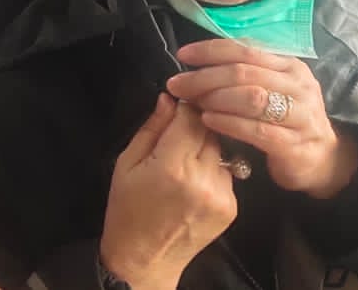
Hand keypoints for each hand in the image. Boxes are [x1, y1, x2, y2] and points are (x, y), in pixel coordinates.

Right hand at [100, 94, 237, 289]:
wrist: (144, 258)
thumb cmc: (126, 209)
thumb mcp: (126, 163)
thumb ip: (151, 129)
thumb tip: (168, 99)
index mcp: (172, 166)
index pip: (192, 118)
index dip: (186, 105)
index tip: (179, 101)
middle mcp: (202, 178)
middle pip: (211, 130)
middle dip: (197, 123)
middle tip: (181, 126)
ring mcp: (221, 195)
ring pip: (222, 150)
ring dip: (207, 145)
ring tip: (186, 157)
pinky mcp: (231, 207)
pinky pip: (226, 172)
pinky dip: (213, 168)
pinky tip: (194, 180)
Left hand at [166, 40, 357, 199]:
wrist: (321, 159)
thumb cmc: (285, 120)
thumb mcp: (269, 90)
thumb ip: (242, 75)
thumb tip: (196, 65)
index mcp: (289, 66)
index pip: (245, 50)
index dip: (211, 50)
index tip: (182, 55)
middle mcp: (298, 86)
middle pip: (244, 73)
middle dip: (205, 77)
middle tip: (177, 85)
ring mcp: (300, 115)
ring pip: (252, 98)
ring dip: (216, 98)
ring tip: (192, 102)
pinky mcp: (295, 144)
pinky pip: (257, 130)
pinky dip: (229, 123)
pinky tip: (207, 121)